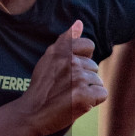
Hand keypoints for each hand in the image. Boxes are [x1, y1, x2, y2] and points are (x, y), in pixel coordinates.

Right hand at [16, 21, 107, 135]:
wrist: (32, 113)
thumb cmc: (42, 87)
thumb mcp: (49, 58)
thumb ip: (66, 40)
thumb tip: (79, 22)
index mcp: (63, 51)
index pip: (89, 46)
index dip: (83, 60)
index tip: (70, 71)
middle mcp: (71, 62)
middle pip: (94, 67)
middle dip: (84, 78)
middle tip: (66, 88)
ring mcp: (78, 79)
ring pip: (98, 81)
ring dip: (88, 90)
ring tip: (70, 96)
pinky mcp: (84, 95)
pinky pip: (102, 94)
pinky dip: (93, 101)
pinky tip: (78, 103)